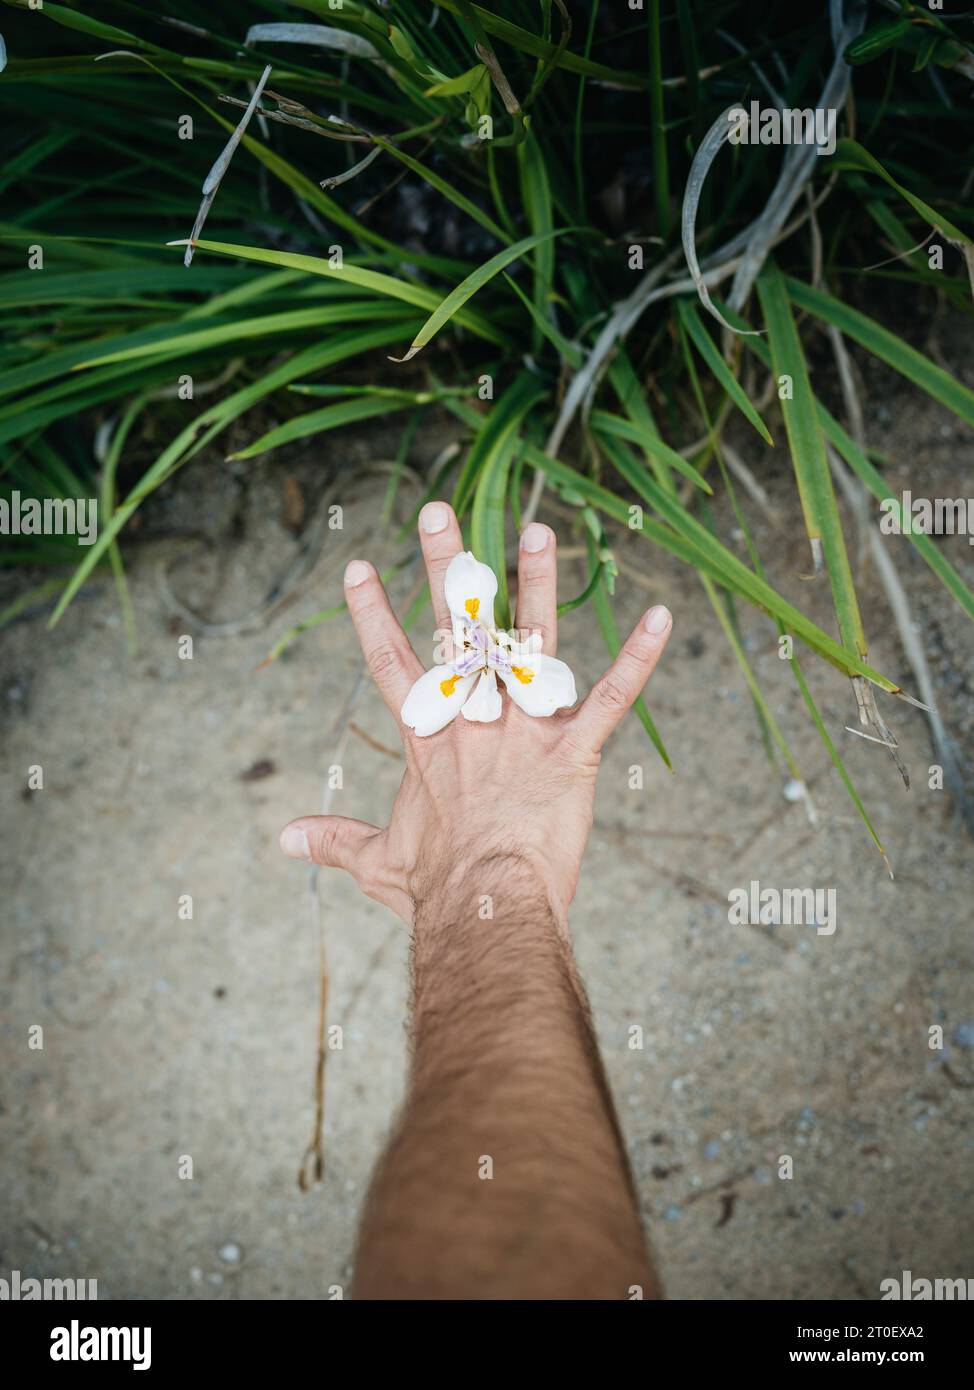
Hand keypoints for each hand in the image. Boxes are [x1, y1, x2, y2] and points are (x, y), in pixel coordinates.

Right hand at [280, 503, 672, 926]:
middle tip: (438, 511)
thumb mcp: (377, 861)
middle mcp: (474, 718)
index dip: (373, 614)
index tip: (359, 566)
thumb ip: (334, 839)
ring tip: (538, 530)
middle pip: (456, 630)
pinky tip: (662, 617)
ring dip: (537, 584)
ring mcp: (525, 729)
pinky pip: (613, 697)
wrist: (487, 909)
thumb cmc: (436, 889)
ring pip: (531, 643)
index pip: (391, 662)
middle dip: (446, 568)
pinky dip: (640, 657)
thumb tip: (283, 838)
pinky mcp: (575, 750)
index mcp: (428, 738)